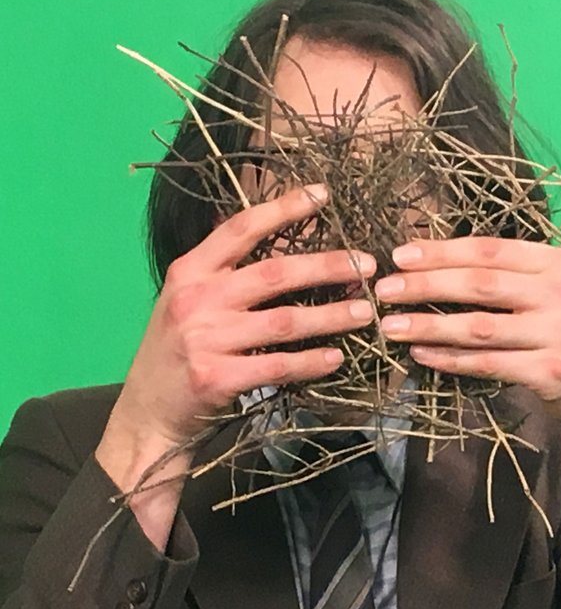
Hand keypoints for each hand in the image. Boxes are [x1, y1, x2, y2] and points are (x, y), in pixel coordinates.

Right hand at [113, 184, 376, 444]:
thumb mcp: (187, 299)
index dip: (283, 208)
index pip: (241, 228)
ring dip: (331, 316)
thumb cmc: (175, 350)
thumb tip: (286, 243)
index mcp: (189, 271)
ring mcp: (205, 339)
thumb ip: (226, 272)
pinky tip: (336, 357)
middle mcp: (196, 299)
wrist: (145, 414)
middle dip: (327, 266)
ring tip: (364, 312)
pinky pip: (277, 366)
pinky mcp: (216, 378)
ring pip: (285, 321)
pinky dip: (311, 362)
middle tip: (366, 264)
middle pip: (274, 273)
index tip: (321, 194)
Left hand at [375, 236, 560, 433]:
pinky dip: (449, 359)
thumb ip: (513, 275)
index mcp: (559, 263)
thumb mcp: (556, 290)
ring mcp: (559, 334)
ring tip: (390, 325)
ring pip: (478, 327)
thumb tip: (437, 263)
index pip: (490, 250)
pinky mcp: (550, 373)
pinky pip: (487, 364)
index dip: (442, 251)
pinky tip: (421, 354)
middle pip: (479, 284)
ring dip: (428, 324)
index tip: (401, 255)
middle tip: (384, 289)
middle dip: (425, 284)